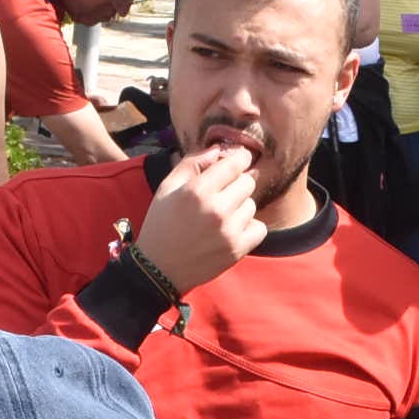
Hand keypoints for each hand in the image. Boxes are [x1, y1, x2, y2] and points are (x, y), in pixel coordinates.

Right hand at [135, 144, 266, 292]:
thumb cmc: (161, 224)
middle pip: (248, 182)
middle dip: (237, 183)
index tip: (241, 159)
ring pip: (252, 205)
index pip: (235, 164)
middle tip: (224, 193)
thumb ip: (192, 163)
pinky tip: (232, 229)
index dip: (240, 158)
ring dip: (240, 206)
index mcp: (198, 190)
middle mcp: (216, 209)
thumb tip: (219, 150)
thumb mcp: (167, 187)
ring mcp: (229, 231)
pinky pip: (259, 228)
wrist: (159, 269)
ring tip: (222, 215)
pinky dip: (249, 227)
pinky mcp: (237, 250)